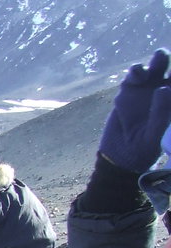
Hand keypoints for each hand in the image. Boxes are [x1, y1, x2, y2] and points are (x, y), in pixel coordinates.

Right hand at [99, 49, 170, 171]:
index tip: (170, 83)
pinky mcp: (129, 90)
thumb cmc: (144, 148)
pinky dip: (137, 71)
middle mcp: (165, 91)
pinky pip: (135, 74)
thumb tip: (163, 88)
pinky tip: (137, 76)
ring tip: (159, 57)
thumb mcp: (154, 135)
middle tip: (166, 57)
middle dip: (168, 61)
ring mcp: (147, 89)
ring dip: (160, 59)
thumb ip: (161, 114)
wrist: (119, 154)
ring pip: (157, 65)